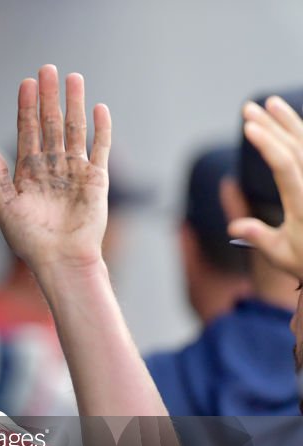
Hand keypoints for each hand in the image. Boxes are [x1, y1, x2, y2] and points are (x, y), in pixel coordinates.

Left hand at [0, 65, 110, 274]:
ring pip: (74, 130)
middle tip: (47, 69)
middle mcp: (51, 167)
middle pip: (50, 124)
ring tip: (73, 78)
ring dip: (74, 104)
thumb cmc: (29, 240)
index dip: (26, 108)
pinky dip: (101, 129)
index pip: (26, 132)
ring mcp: (75, 171)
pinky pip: (100, 149)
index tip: (25, 84)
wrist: (60, 260)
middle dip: (48, 97)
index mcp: (27, 172)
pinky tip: (99, 108)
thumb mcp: (5, 206)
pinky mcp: (96, 179)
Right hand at [227, 96, 302, 279]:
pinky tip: (293, 124)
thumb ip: (260, 238)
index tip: (249, 126)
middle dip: (271, 125)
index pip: (285, 167)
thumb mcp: (283, 256)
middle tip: (249, 107)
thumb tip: (235, 227)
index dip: (267, 144)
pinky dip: (301, 135)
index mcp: (302, 205)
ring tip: (271, 103)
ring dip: (288, 122)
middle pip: (294, 148)